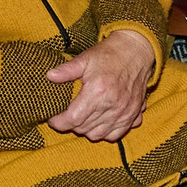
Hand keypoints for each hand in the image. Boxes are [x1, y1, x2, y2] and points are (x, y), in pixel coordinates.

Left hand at [46, 28, 155, 142]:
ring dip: (87, 130)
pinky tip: (100, 121)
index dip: (59, 122)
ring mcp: (125, 112)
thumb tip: (49, 76)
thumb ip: (66, 70)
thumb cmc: (109, 54)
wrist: (136, 51)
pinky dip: (105, 132)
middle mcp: (112, 105)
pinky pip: (116, 134)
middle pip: (84, 129)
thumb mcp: (85, 58)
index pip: (73, 119)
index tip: (53, 118)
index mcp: (98, 91)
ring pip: (99, 135)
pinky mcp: (134, 114)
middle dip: (71, 125)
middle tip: (67, 114)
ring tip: (82, 118)